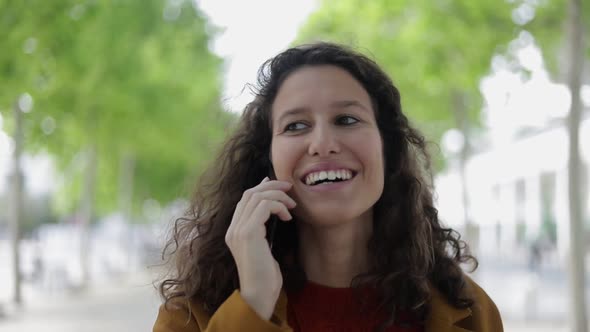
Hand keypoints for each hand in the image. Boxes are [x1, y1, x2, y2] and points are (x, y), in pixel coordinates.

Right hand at [225, 177, 295, 319]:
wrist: (259, 295)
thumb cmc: (265, 276)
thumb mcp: (264, 248)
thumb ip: (263, 229)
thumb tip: (271, 210)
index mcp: (234, 232)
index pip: (244, 200)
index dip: (261, 188)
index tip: (278, 185)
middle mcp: (233, 229)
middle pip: (249, 193)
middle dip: (272, 186)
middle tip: (290, 188)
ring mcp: (238, 230)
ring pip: (257, 196)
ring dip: (279, 196)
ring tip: (292, 206)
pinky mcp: (248, 233)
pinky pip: (264, 206)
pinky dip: (279, 206)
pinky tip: (287, 217)